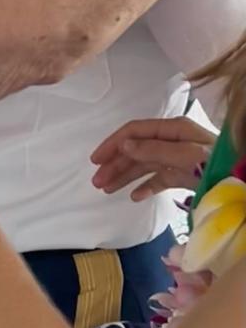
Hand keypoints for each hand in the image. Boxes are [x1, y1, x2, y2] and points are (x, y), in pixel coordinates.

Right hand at [90, 116, 215, 200]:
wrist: (242, 181)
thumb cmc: (217, 165)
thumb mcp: (187, 156)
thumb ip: (155, 150)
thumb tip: (123, 146)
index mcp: (172, 129)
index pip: (134, 132)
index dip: (113, 144)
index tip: (95, 160)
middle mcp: (172, 141)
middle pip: (136, 149)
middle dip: (115, 164)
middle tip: (97, 182)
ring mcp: (178, 159)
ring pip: (143, 165)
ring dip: (124, 176)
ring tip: (106, 190)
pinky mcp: (184, 176)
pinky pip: (158, 180)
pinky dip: (144, 187)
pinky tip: (133, 197)